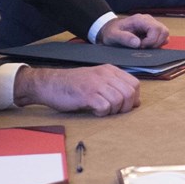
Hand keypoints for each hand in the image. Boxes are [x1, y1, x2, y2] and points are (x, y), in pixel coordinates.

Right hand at [12, 64, 140, 115]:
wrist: (49, 84)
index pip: (135, 84)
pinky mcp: (87, 95)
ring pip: (119, 100)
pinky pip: (105, 107)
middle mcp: (105, 75)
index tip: (126, 105)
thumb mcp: (97, 80)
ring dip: (113, 110)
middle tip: (113, 111)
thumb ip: (115, 87)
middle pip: (129, 93)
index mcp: (109, 70)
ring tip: (102, 110)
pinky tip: (94, 111)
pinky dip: (102, 113)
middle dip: (125, 107)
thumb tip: (135, 102)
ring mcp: (96, 84)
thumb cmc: (73, 84)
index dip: (134, 98)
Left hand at [98, 14, 167, 47]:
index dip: (151, 41)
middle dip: (155, 43)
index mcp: (140, 20)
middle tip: (143, 48)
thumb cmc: (111, 32)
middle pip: (163, 31)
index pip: (155, 29)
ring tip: (144, 47)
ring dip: (157, 43)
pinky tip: (146, 46)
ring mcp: (152, 25)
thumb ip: (124, 38)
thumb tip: (138, 43)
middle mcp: (148, 20)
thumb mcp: (113, 35)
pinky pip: (162, 37)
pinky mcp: (153, 31)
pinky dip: (157, 44)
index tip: (140, 46)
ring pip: (165, 34)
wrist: (110, 29)